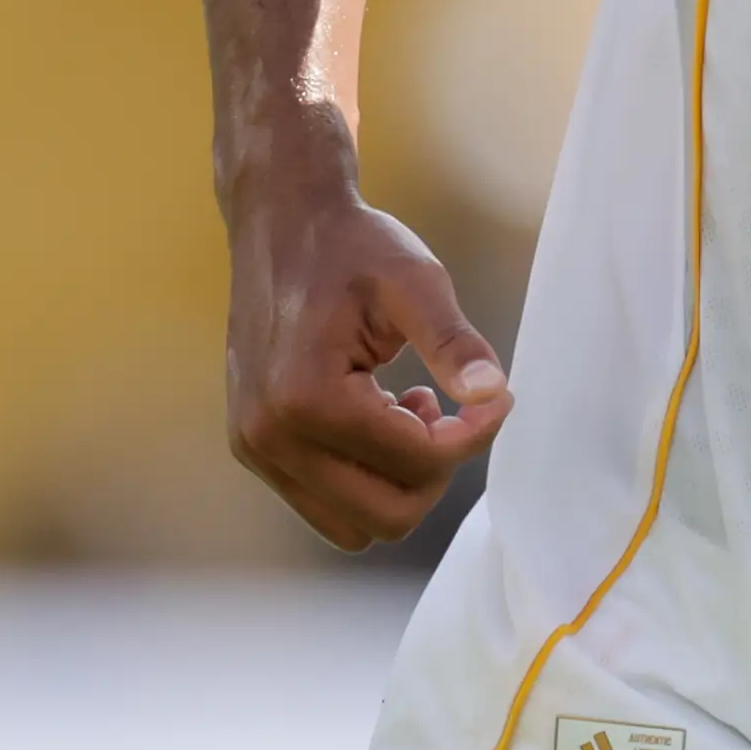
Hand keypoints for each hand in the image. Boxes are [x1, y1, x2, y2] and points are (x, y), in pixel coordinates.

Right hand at [225, 180, 509, 550]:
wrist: (282, 224)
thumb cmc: (353, 246)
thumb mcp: (416, 281)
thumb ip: (454, 343)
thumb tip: (494, 395)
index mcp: (307, 398)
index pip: (416, 462)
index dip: (472, 436)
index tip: (495, 398)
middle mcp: (270, 437)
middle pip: (386, 516)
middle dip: (435, 470)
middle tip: (447, 408)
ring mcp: (255, 449)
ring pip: (353, 524)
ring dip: (397, 481)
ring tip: (410, 410)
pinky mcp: (254, 448)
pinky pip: (324, 503)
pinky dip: (365, 478)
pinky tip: (380, 414)